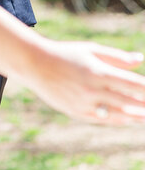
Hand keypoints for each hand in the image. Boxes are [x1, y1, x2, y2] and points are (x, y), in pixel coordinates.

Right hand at [25, 39, 144, 123]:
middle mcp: (92, 90)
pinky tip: (128, 118)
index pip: (132, 84)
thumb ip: (116, 57)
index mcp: (98, 72)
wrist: (35, 64)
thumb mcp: (90, 50)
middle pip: (127, 102)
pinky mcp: (76, 112)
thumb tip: (139, 59)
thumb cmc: (66, 53)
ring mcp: (84, 104)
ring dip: (134, 116)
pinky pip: (102, 119)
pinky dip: (117, 119)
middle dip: (144, 106)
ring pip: (116, 114)